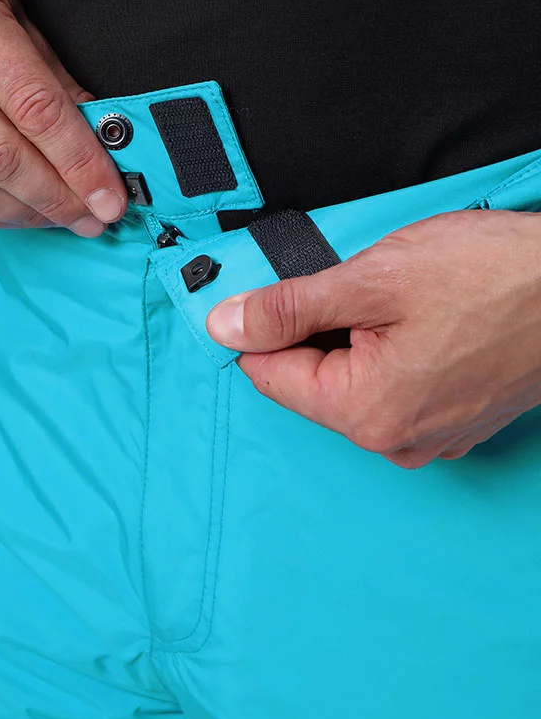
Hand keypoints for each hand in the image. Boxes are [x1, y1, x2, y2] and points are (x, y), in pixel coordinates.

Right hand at [0, 0, 126, 232]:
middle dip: (56, 198)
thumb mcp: (10, 12)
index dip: (79, 162)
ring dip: (22, 213)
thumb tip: (103, 144)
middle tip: (91, 217)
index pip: (34, 107)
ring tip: (56, 216)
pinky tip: (11, 210)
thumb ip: (52, 78)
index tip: (110, 197)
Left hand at [206, 209, 540, 466]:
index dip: (264, 325)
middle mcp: (395, 440)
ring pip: (355, 381)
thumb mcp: (371, 279)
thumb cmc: (492, 278)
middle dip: (320, 329)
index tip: (279, 292)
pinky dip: (395, 352)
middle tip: (361, 284)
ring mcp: (430, 436)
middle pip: (313, 380)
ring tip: (407, 301)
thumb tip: (225, 325)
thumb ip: (288, 308)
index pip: (270, 375)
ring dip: (359, 337)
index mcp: (365, 412)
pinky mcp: (454, 420)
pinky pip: (396, 387)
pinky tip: (428, 320)